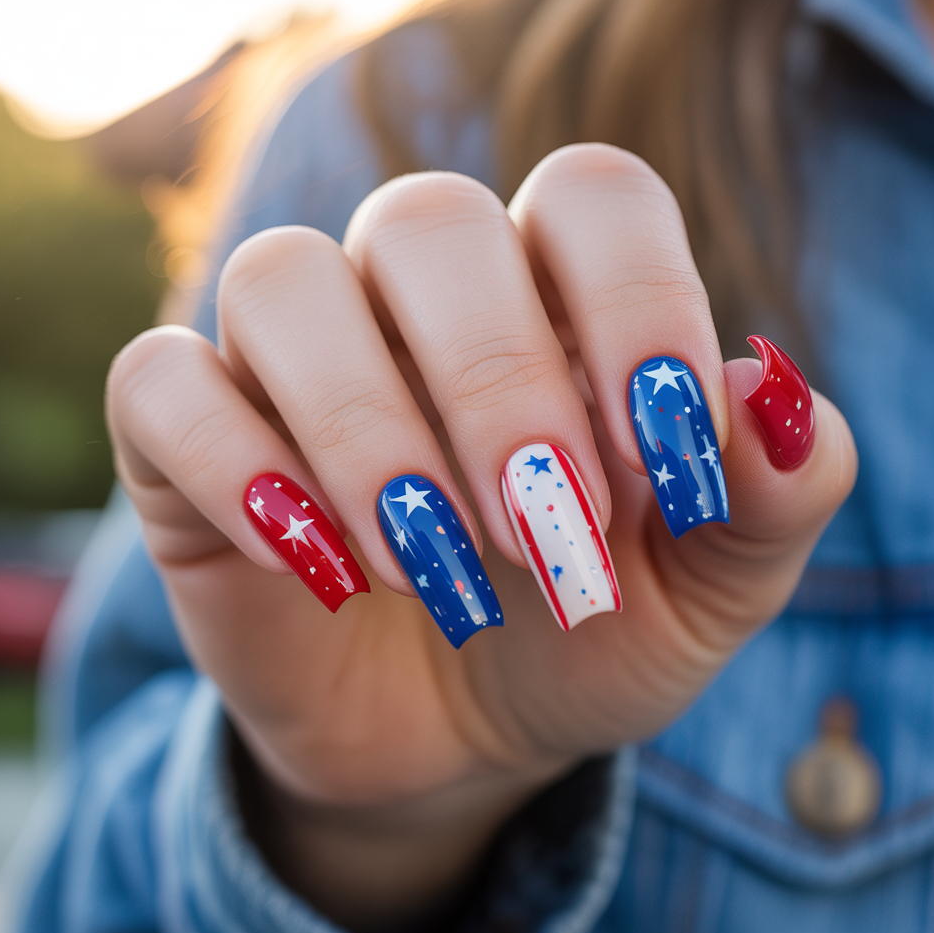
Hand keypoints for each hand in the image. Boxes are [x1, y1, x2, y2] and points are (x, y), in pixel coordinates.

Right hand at [106, 144, 855, 932]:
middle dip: (499, 385)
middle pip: (428, 219)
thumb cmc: (592, 639)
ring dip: (369, 434)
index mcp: (559, 300)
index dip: (638, 308)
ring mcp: (295, 360)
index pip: (593, 197)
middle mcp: (419, 299)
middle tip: (547, 538)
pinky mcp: (189, 440)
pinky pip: (161, 384)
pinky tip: (322, 571)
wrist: (467, 735)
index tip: (665, 473)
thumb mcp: (710, 592)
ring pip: (281, 281)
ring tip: (437, 573)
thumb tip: (773, 390)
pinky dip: (240, 470)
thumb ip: (770, 496)